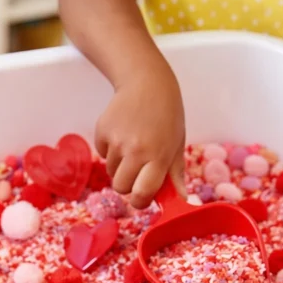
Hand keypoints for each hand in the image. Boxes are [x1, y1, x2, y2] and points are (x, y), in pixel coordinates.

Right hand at [95, 69, 186, 209]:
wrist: (146, 81)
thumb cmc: (166, 114)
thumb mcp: (177, 144)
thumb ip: (175, 175)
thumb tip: (180, 200)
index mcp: (159, 156)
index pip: (142, 194)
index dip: (140, 200)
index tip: (142, 196)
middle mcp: (136, 150)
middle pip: (121, 188)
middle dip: (128, 184)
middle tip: (138, 168)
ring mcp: (116, 141)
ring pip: (111, 172)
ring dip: (120, 165)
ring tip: (132, 144)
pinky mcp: (101, 132)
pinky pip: (103, 154)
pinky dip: (110, 150)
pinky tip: (122, 133)